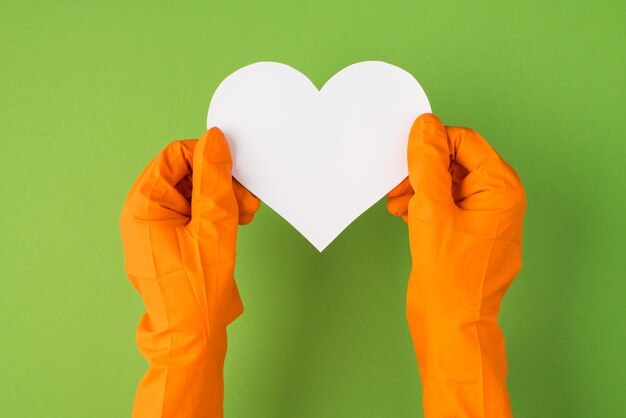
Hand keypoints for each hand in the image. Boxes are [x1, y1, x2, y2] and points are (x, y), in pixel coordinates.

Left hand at [119, 127, 259, 417]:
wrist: (192, 337)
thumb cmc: (197, 288)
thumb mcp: (214, 225)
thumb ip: (214, 179)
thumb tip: (214, 139)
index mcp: (144, 205)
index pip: (174, 156)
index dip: (207, 157)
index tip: (235, 170)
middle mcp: (144, 214)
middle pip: (184, 175)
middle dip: (219, 182)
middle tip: (246, 198)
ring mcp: (156, 230)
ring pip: (193, 195)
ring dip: (223, 199)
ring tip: (246, 214)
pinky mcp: (170, 244)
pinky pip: (193, 216)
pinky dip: (216, 215)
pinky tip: (237, 225)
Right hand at [386, 113, 525, 416]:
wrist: (451, 326)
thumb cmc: (449, 277)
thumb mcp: (431, 210)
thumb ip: (428, 164)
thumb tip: (426, 126)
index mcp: (500, 189)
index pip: (465, 142)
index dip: (432, 144)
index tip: (406, 156)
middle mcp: (498, 200)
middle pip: (456, 162)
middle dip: (423, 170)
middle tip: (399, 184)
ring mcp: (485, 219)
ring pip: (448, 184)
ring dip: (419, 188)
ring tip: (398, 205)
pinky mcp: (469, 235)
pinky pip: (447, 205)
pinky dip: (424, 206)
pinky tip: (405, 216)